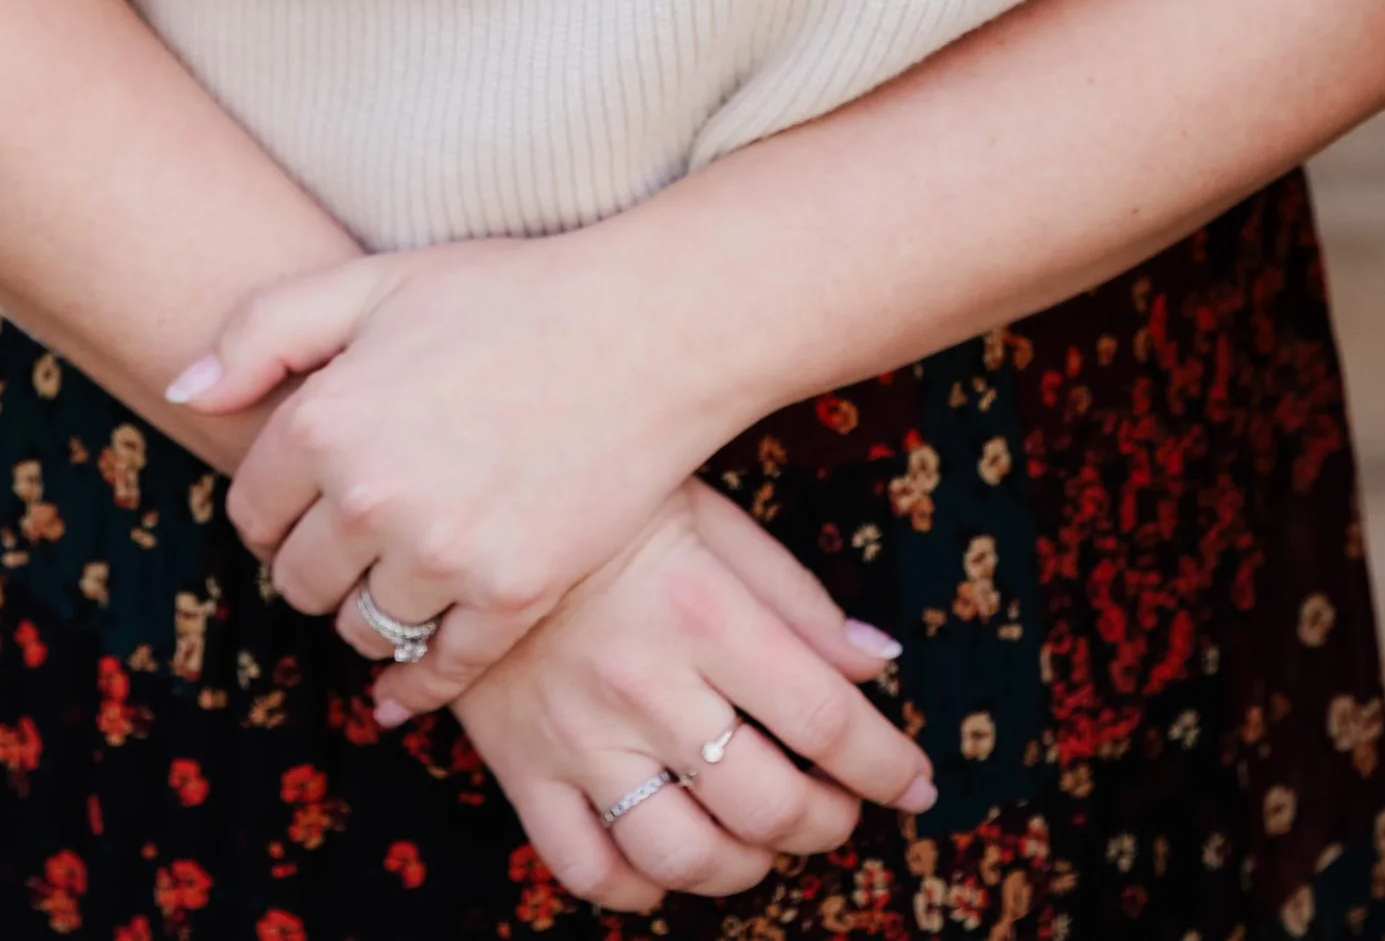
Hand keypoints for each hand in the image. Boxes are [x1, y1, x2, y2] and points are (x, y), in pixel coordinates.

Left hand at [172, 230, 727, 700]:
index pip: (253, 509)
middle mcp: (371, 498)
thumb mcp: (373, 281)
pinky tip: (404, 682)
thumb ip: (262, 331)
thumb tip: (181, 390)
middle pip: (298, 579)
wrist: (642, 331)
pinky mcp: (511, 597)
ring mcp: (444, 556)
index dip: (277, 502)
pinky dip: (413, 683)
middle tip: (355, 532)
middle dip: (315, 560)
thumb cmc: (505, 295)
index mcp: (326, 419)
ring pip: (360, 629)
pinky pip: (435, 670)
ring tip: (397, 572)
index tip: (309, 491)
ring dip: (366, 611)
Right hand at [445, 482, 933, 913]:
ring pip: (681, 856)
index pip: (824, 721)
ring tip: (763, 842)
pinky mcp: (520, 766)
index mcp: (702, 610)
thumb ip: (795, 597)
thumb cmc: (608, 503)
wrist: (468, 498)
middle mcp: (645, 684)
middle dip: (826, 823)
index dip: (886, 766)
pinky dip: (640, 887)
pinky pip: (586, 868)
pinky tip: (668, 859)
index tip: (917, 785)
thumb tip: (879, 664)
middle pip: (764, 804)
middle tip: (839, 811)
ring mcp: (577, 735)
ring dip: (745, 868)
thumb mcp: (710, 515)